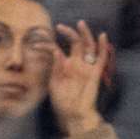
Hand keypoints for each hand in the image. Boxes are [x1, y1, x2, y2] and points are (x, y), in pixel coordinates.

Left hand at [48, 21, 109, 137]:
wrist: (73, 114)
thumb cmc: (62, 101)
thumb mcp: (54, 83)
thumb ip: (56, 67)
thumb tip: (56, 51)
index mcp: (65, 66)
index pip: (58, 49)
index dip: (48, 45)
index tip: (36, 43)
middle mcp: (77, 64)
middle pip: (76, 43)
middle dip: (69, 33)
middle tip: (59, 26)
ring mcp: (86, 67)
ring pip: (89, 46)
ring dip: (85, 34)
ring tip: (80, 24)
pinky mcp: (95, 73)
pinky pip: (101, 58)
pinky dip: (103, 46)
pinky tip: (102, 36)